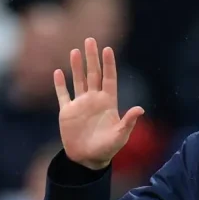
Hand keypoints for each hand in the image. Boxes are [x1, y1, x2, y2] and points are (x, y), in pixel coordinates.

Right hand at [54, 38, 143, 169]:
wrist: (88, 159)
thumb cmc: (108, 148)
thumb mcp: (121, 135)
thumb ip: (128, 122)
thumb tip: (140, 109)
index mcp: (108, 103)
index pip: (109, 78)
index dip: (109, 64)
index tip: (108, 49)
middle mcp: (94, 100)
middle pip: (93, 74)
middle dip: (92, 57)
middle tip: (90, 40)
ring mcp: (80, 105)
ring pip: (78, 80)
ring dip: (76, 66)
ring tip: (75, 50)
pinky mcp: (67, 112)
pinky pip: (63, 95)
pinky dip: (59, 84)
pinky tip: (58, 72)